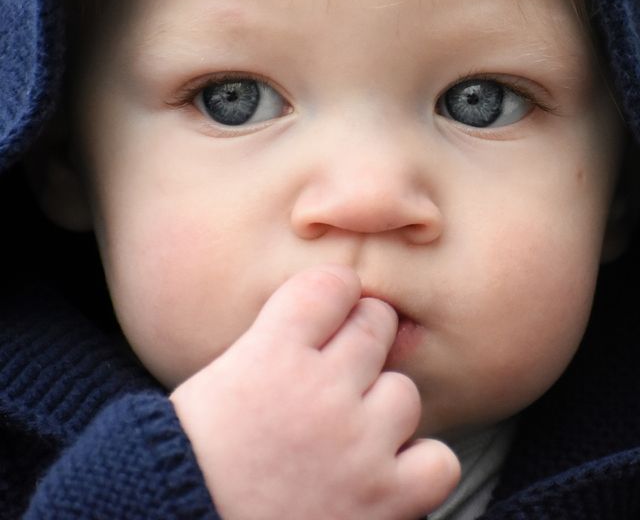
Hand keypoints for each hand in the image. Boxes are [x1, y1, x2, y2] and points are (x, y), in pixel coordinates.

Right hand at [171, 264, 459, 519]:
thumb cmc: (199, 456)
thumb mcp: (221, 376)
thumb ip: (276, 339)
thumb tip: (330, 312)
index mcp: (271, 352)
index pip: (331, 285)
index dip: (337, 291)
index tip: (334, 305)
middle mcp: (319, 389)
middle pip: (374, 326)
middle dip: (361, 338)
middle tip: (341, 367)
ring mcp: (357, 444)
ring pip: (404, 391)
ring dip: (382, 407)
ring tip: (352, 430)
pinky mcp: (383, 498)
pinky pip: (437, 461)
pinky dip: (417, 465)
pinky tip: (385, 470)